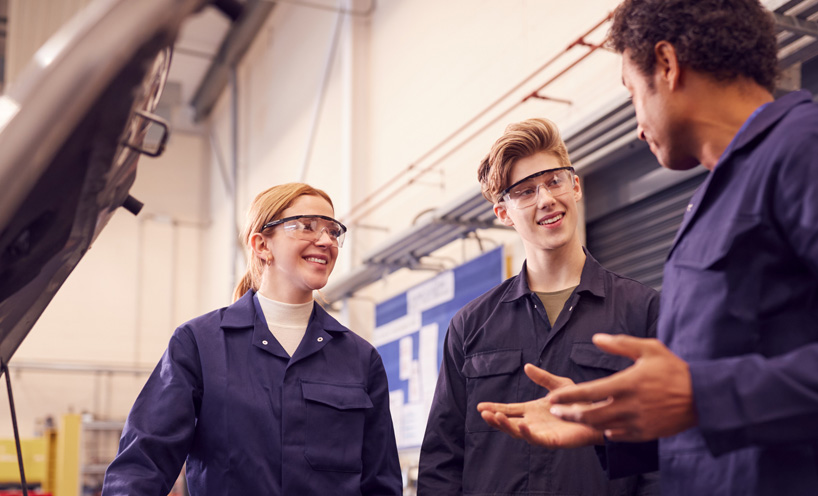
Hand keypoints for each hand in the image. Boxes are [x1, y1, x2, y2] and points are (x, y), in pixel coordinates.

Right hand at [477, 364, 603, 448]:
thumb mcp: (559, 385)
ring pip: (518, 432)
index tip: (480, 406)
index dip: (495, 408)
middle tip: (483, 412)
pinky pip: (536, 439)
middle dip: (495, 418)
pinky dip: (526, 433)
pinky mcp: (552, 440)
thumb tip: (527, 366)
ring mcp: (542, 432)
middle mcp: (534, 422)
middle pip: (509, 422)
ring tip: (494, 417)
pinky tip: (520, 425)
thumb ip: (543, 378)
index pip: (509, 410)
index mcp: (533, 410)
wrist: (599, 414)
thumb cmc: (581, 402)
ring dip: (505, 426)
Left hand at [547, 334, 697, 441]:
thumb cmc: (675, 370)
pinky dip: (608, 432)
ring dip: (585, 424)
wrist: (703, 397)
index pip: (588, 392)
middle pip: (590, 415)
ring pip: (602, 427)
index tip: (553, 398)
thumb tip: (596, 338)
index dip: (567, 397)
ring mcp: (637, 422)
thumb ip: (620, 344)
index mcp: (626, 384)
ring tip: (573, 418)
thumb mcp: (649, 349)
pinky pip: (620, 436)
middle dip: (569, 414)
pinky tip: (602, 427)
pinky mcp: (645, 433)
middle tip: (555, 412)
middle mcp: (628, 406)